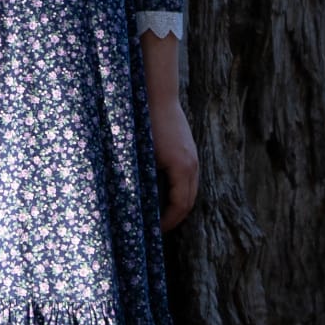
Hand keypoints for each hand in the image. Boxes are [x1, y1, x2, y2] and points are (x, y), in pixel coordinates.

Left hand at [143, 36, 197, 231]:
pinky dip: (178, 189)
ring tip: (159, 215)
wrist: (155, 92)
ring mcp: (192, 155)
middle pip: (189, 201)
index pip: (180, 206)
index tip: (153, 232)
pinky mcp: (188, 149)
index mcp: (182, 167)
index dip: (167, 222)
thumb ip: (139, 179)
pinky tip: (161, 192)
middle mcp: (192, 163)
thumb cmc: (142, 122)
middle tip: (156, 230)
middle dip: (174, 218)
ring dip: (177, 204)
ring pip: (190, 189)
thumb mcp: (138, 156)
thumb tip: (132, 203)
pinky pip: (187, 177)